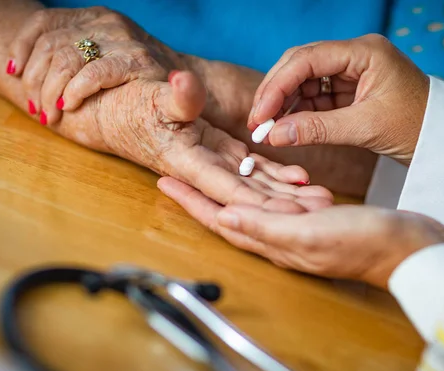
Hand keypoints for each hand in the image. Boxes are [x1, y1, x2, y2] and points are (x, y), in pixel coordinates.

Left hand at [8, 6, 185, 124]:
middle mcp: (105, 21)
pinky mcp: (136, 60)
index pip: (44, 22)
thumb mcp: (103, 57)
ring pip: (66, 58)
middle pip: (51, 44)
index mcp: (93, 17)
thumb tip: (24, 72)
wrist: (187, 84)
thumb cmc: (136, 80)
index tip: (14, 73)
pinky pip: (94, 73)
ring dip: (50, 91)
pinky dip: (76, 91)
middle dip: (34, 80)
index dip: (22, 47)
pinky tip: (69, 105)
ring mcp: (122, 39)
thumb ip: (73, 57)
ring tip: (49, 114)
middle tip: (34, 107)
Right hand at [52, 70, 333, 212]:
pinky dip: (277, 175)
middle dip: (283, 206)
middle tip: (320, 212)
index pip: (227, 188)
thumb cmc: (131, 107)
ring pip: (256, 184)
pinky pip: (253, 169)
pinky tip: (302, 178)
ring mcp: (215, 164)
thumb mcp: (150, 99)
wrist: (122, 113)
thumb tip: (183, 83)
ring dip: (287, 194)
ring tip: (321, 199)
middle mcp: (205, 171)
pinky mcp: (222, 154)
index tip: (289, 213)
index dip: (258, 203)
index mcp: (188, 162)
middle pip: (249, 195)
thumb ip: (173, 98)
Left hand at [158, 177, 443, 288]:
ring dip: (232, 186)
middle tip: (178, 169)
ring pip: (253, 205)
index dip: (190, 201)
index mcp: (273, 241)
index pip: (219, 219)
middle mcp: (279, 237)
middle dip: (202, 192)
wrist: (409, 250)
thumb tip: (223, 217)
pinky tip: (267, 175)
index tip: (163, 180)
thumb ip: (266, 227)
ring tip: (212, 165)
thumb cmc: (365, 244)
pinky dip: (269, 187)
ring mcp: (297, 229)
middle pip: (229, 212)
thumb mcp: (311, 234)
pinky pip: (281, 202)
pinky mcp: (314, 221)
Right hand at [247, 34, 429, 164]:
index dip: (278, 85)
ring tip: (267, 129)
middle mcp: (355, 55)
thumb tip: (274, 135)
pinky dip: (298, 112)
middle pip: (300, 65)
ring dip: (284, 104)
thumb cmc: (418, 128)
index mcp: (364, 51)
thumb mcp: (366, 128)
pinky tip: (285, 127)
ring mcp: (351, 72)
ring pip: (304, 82)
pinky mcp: (349, 90)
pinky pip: (315, 97)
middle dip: (276, 93)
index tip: (260, 113)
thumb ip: (317, 129)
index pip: (308, 59)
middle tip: (257, 121)